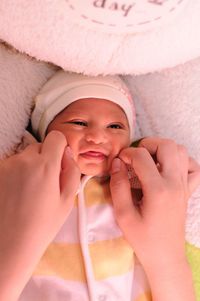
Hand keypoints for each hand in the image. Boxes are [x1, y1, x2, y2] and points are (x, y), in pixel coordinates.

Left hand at [0, 131, 79, 299]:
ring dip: (29, 166)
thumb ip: (72, 171)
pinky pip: (11, 164)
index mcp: (45, 166)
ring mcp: (6, 166)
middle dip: (45, 159)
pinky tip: (17, 192)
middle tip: (46, 182)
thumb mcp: (67, 200)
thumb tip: (68, 154)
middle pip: (39, 146)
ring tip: (29, 190)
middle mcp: (23, 160)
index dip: (61, 147)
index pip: (56, 137)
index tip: (60, 162)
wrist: (10, 244)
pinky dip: (16, 172)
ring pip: (24, 156)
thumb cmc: (42, 225)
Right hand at [110, 137, 199, 268]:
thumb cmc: (143, 239)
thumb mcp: (123, 215)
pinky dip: (180, 160)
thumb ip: (118, 186)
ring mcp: (184, 186)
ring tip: (148, 161)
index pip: (142, 156)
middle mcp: (175, 183)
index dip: (127, 153)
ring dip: (162, 149)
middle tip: (135, 157)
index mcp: (158, 190)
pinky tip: (167, 168)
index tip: (119, 161)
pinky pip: (192, 167)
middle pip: (167, 145)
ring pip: (180, 151)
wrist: (165, 256)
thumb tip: (117, 163)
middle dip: (147, 144)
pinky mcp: (188, 190)